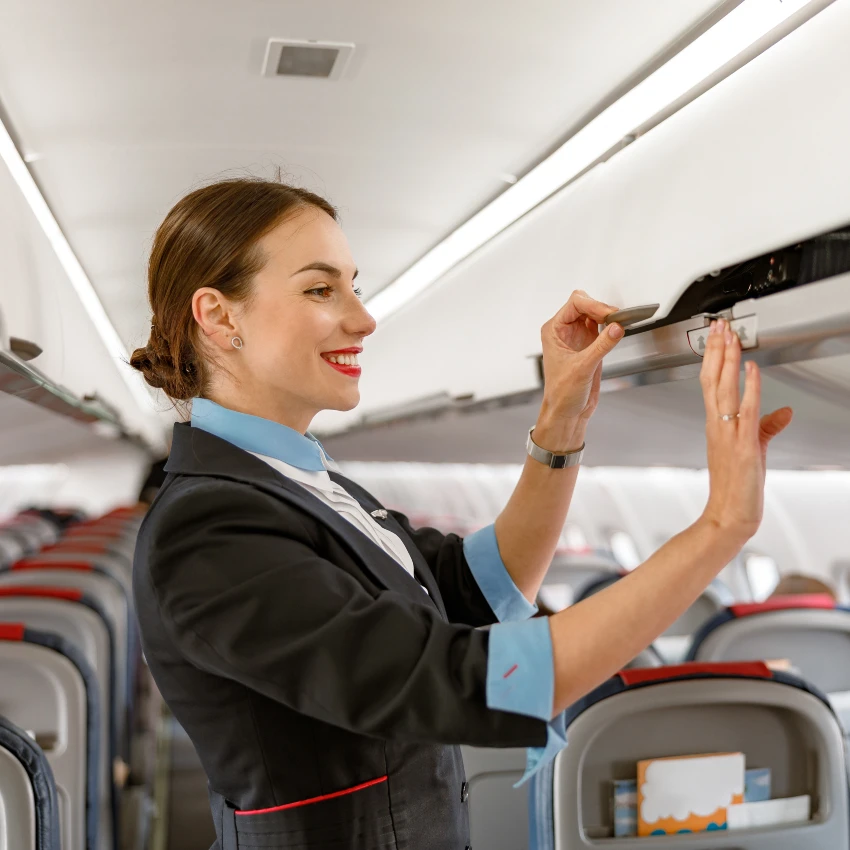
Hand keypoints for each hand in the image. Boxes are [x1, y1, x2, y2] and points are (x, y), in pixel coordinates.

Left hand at [539, 290, 623, 422]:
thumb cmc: (561, 394)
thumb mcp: (582, 368)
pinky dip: (613, 327)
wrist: (567, 412)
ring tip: (621, 323)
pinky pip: (604, 328)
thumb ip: (601, 346)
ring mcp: (578, 337)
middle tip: (617, 318)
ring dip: (609, 316)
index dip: (593, 305)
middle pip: (586, 305)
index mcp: (554, 330)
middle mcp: (564, 331)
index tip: (609, 314)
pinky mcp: (590, 345)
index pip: (575, 303)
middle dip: (602, 308)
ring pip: (596, 314)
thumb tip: (617, 328)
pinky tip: (619, 331)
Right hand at [700, 318, 792, 540]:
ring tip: (730, 337)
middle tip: (718, 326)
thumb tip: (785, 412)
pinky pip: (745, 410)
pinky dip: (749, 388)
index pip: (710, 383)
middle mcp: (717, 425)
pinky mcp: (741, 445)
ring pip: (723, 389)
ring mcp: (727, 433)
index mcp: (716, 425)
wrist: (729, 514)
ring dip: (727, 361)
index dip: (713, 358)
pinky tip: (752, 370)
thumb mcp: (754, 450)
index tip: (717, 337)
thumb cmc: (736, 487)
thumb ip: (768, 427)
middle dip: (716, 350)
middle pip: (711, 379)